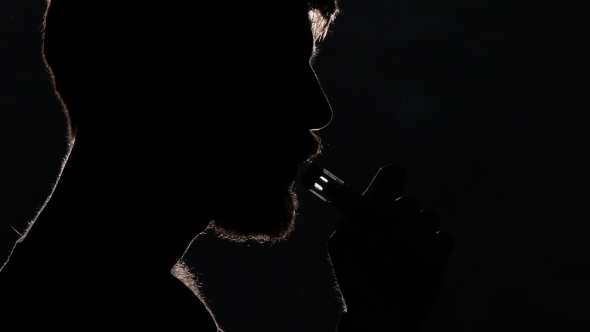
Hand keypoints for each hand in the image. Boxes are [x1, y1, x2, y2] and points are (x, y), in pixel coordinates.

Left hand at [329, 164, 453, 330]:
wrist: (376, 310)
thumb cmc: (355, 275)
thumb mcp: (344, 242)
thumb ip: (354, 215)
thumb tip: (366, 194)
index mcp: (376, 208)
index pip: (391, 176)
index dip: (392, 180)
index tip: (393, 185)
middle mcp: (400, 216)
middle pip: (409, 202)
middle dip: (393, 226)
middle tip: (378, 248)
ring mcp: (421, 233)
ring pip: (428, 219)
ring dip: (410, 243)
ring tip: (395, 264)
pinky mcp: (439, 252)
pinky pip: (443, 240)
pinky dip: (429, 254)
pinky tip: (414, 270)